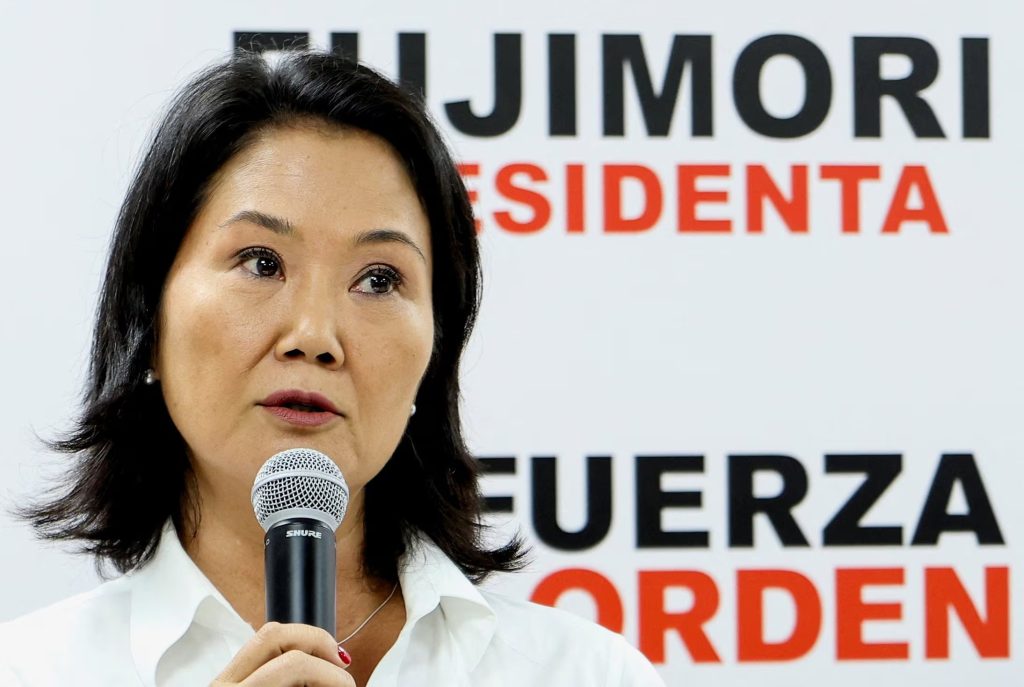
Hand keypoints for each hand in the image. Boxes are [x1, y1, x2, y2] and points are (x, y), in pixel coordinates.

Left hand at [211, 622, 354, 685]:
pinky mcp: (223, 678)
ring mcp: (221, 678)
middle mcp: (225, 683)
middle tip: (341, 665)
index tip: (346, 683)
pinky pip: (261, 649)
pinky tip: (304, 667)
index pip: (293, 663)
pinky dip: (288, 651)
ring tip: (326, 662)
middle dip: (319, 643)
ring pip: (269, 633)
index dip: (330, 673)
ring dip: (305, 642)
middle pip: (277, 632)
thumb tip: (340, 682)